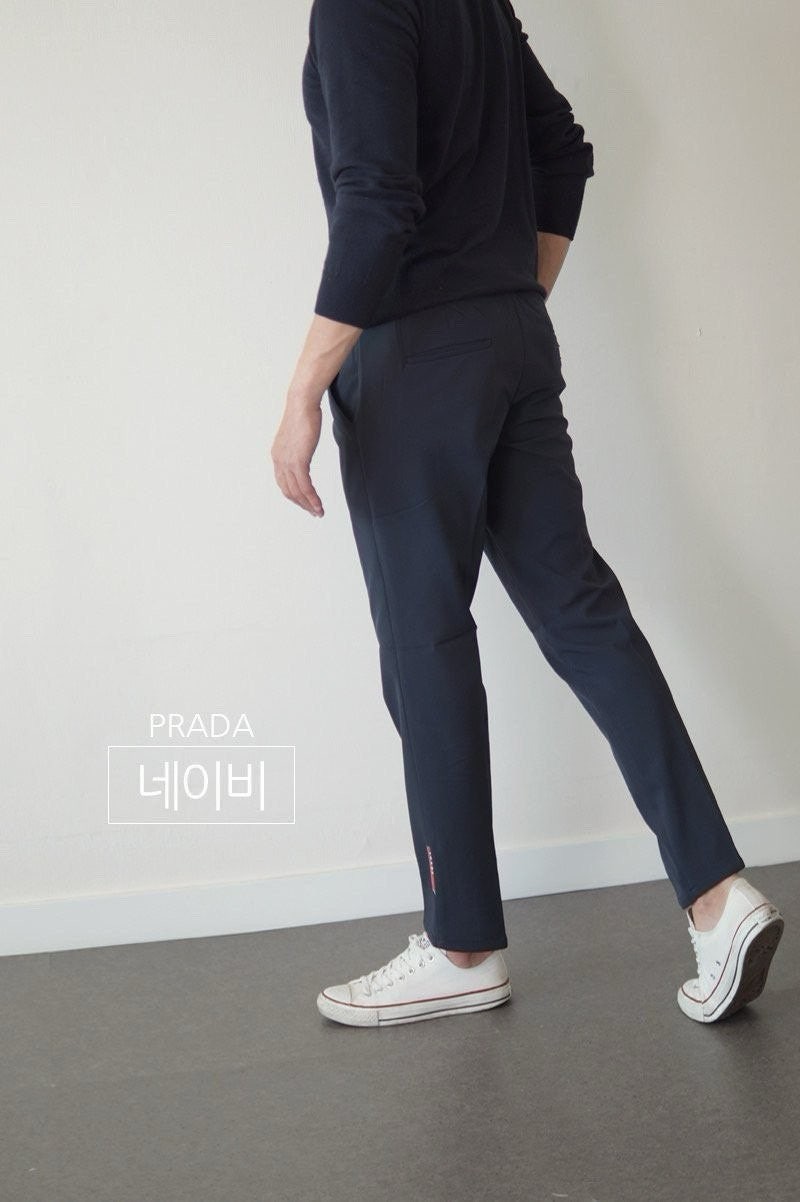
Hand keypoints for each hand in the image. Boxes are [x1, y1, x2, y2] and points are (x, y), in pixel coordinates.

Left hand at [271, 394, 324, 516]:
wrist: (302, 404)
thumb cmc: (303, 415)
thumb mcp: (298, 437)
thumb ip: (298, 450)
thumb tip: (304, 456)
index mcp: (277, 456)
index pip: (284, 484)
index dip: (295, 497)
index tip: (306, 503)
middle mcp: (278, 461)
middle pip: (289, 491)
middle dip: (302, 504)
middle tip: (314, 512)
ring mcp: (287, 462)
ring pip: (296, 491)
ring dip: (308, 504)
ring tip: (319, 512)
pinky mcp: (298, 461)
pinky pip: (304, 486)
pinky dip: (312, 498)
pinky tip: (318, 504)